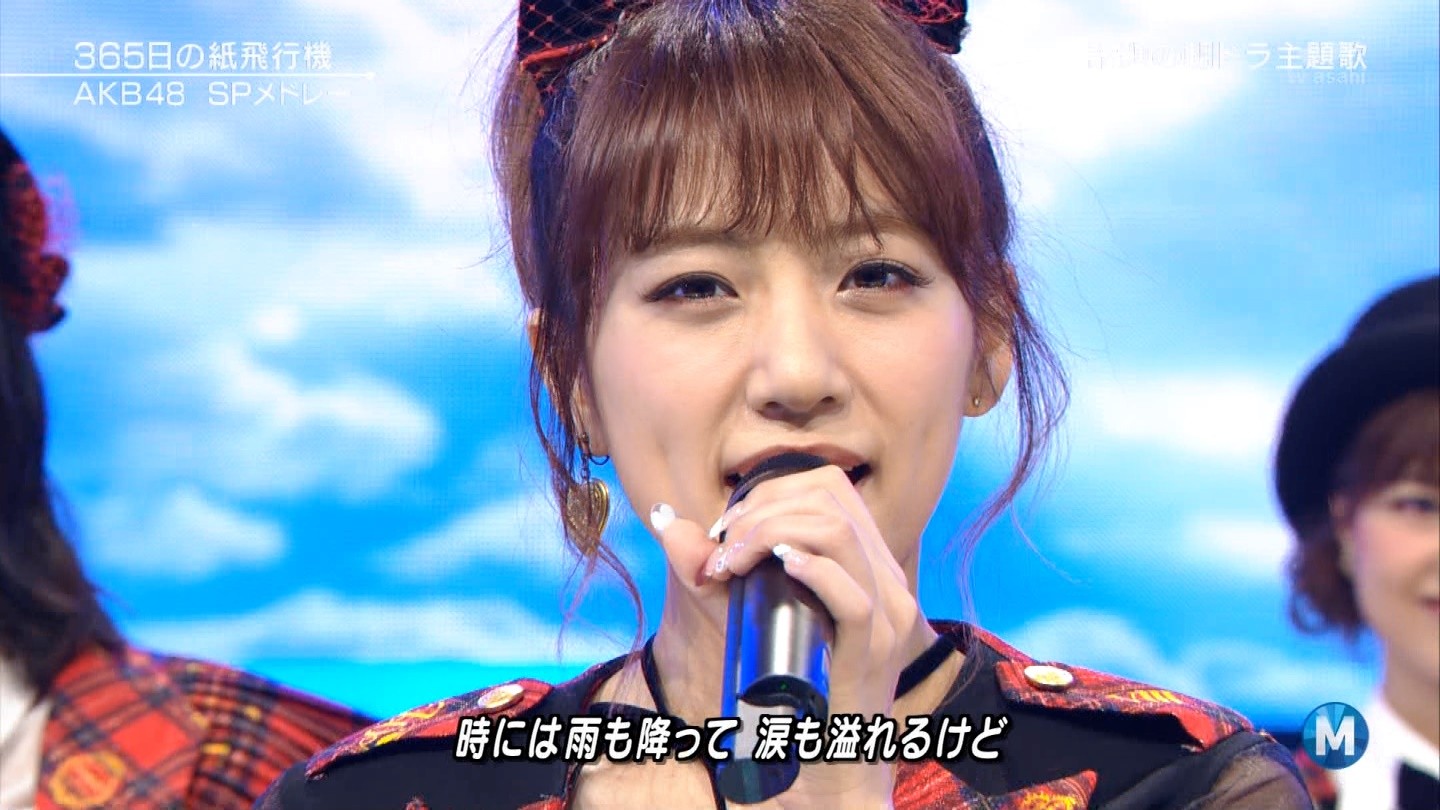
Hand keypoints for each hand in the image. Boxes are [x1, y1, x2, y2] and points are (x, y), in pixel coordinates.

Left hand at [698, 465, 918, 807]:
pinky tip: (779, 565)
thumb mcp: (753, 613)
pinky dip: (812, 571)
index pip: (830, 487)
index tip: (725, 529)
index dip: (770, 491)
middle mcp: (886, 578)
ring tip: (730, 562)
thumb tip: (668, 520)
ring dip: (770, 533)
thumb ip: (714, 567)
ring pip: (838, 533)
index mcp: (867, 561)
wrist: (826, 764)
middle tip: (718, 550)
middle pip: (829, 500)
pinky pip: (854, 598)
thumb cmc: (789, 686)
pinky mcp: (876, 653)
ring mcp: (888, 615)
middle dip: (760, 511)